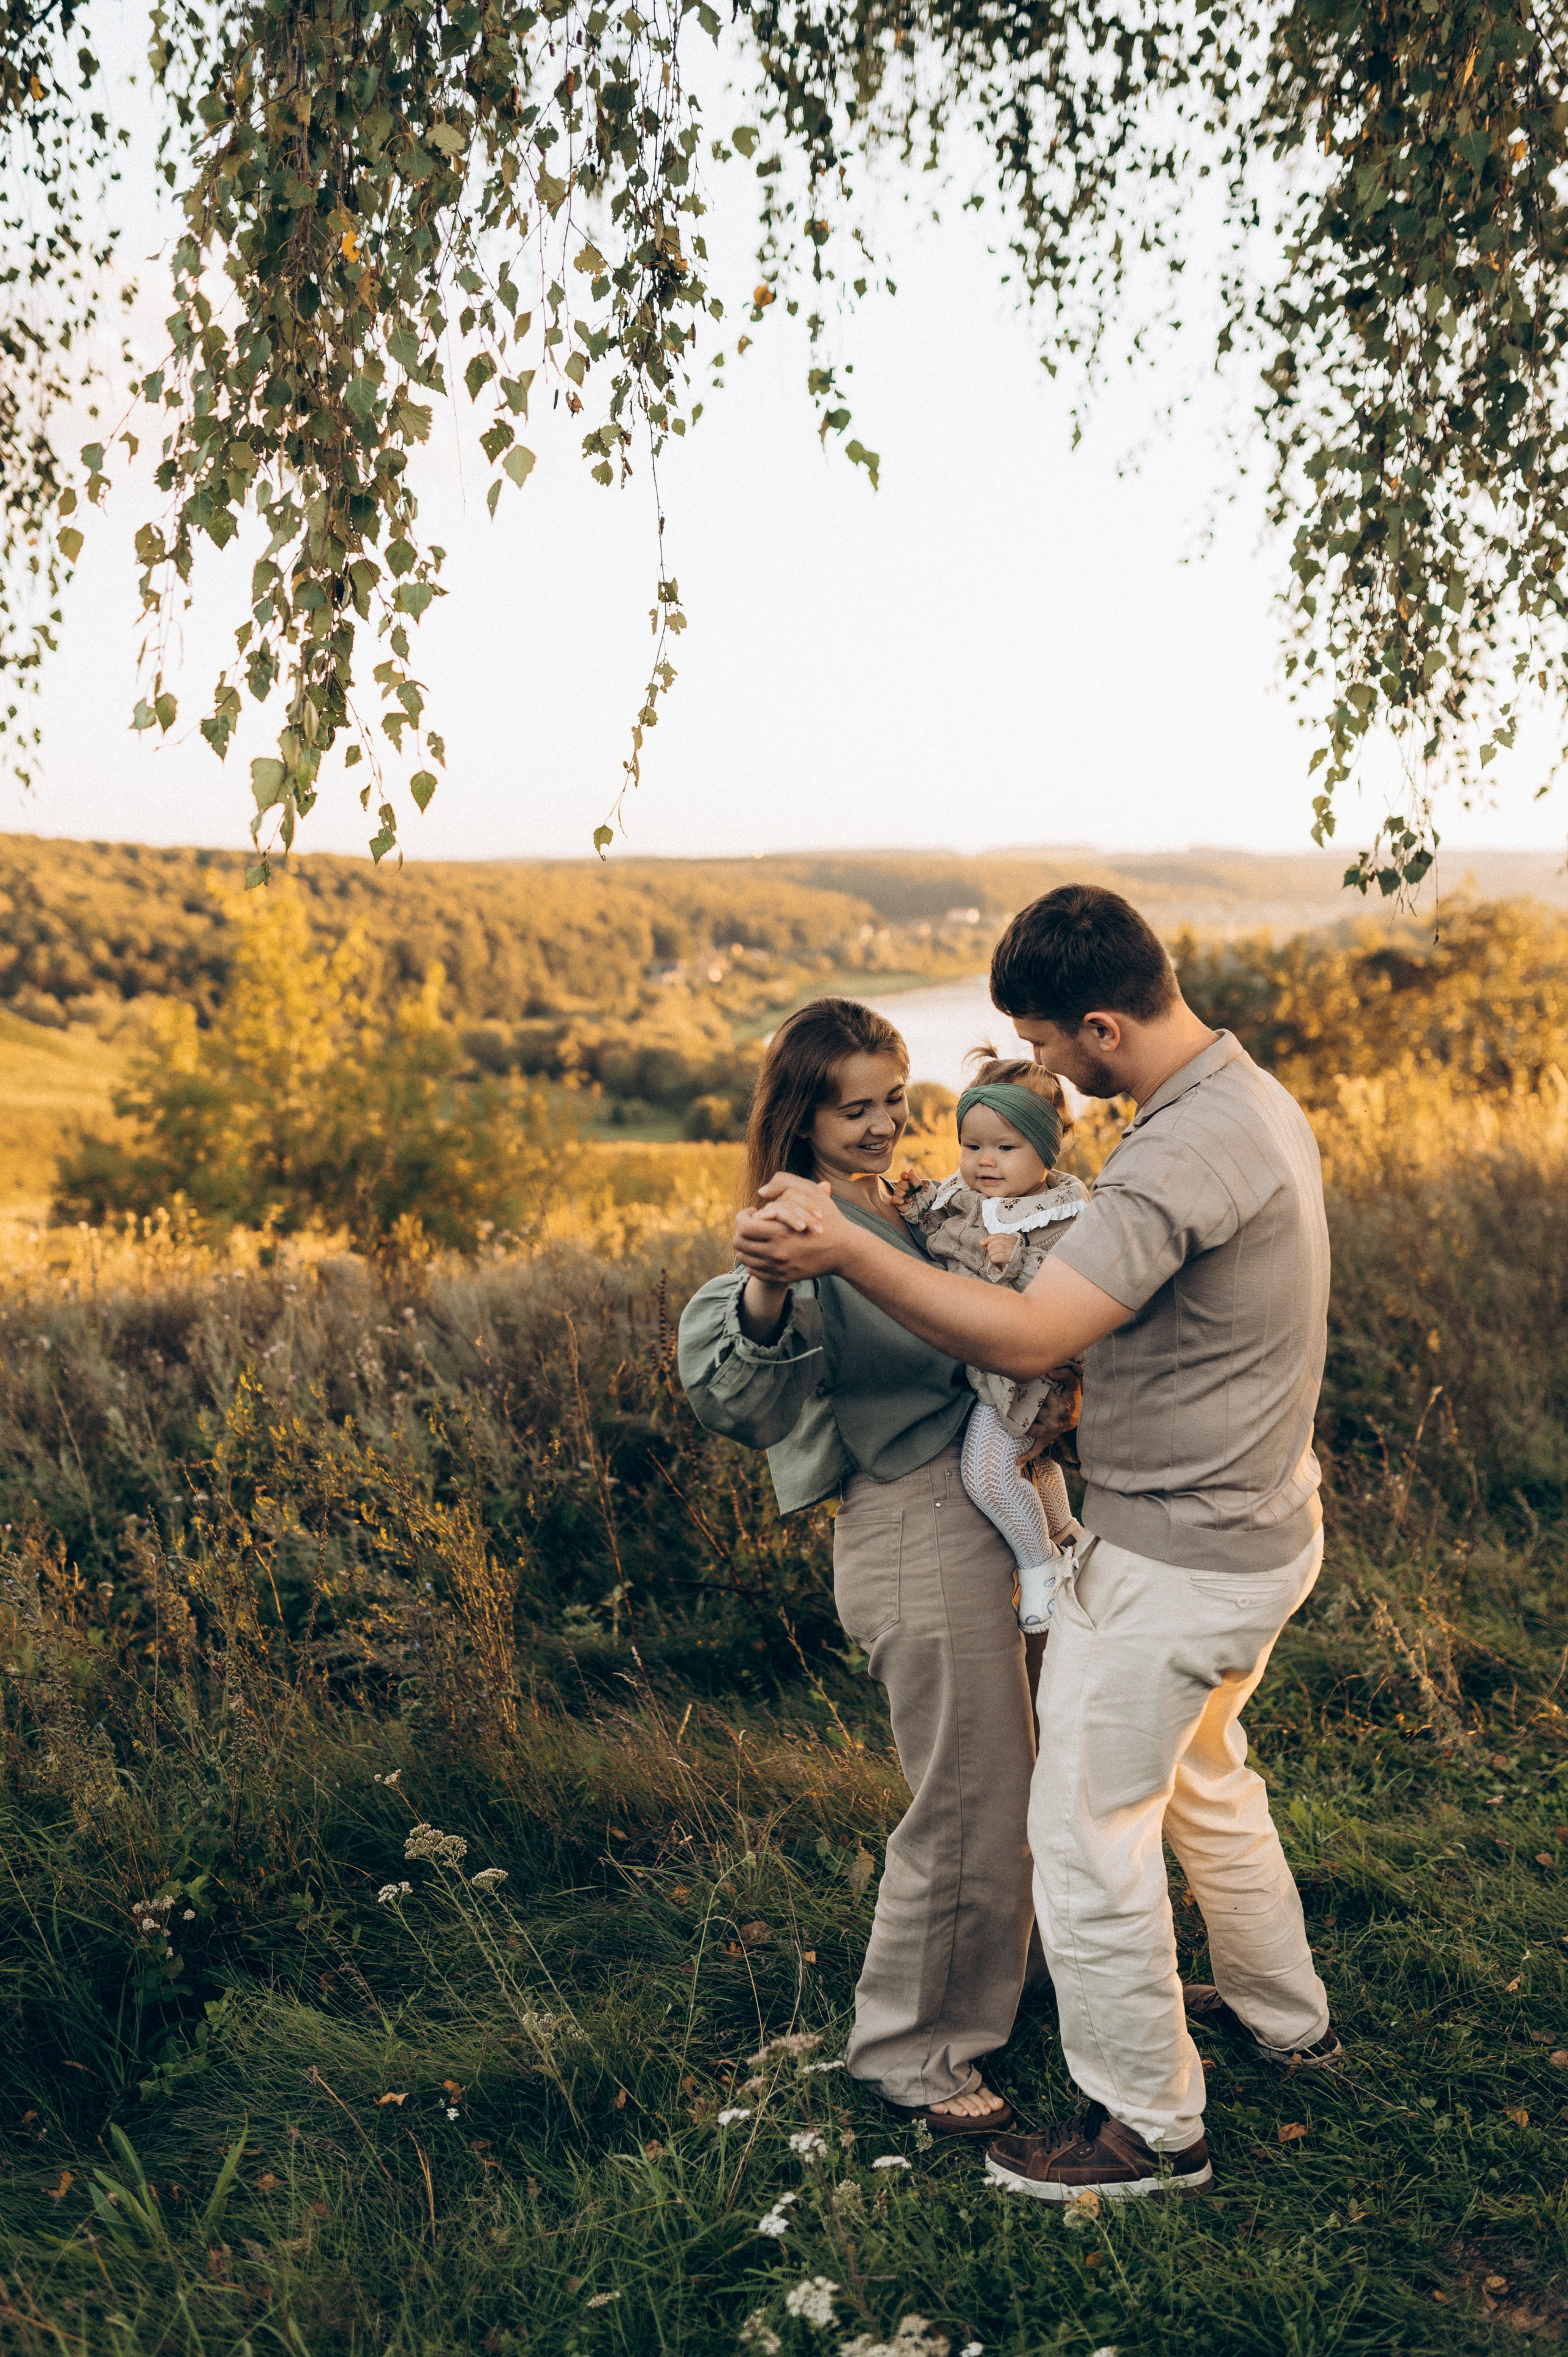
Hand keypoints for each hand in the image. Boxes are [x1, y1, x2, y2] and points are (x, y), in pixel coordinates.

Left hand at [734, 1176, 857, 1282]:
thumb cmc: (829, 1218)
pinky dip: (754, 1261)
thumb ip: (784, 1183)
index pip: (743, 1226)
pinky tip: (764, 1251)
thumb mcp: (811, 1192)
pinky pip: (755, 1272)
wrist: (844, 1250)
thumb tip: (761, 1191)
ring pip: (745, 1259)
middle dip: (742, 1231)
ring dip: (747, 1246)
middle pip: (740, 1243)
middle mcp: (776, 1252)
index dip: (743, 1216)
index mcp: (780, 1231)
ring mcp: (779, 1267)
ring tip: (757, 1238)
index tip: (753, 1212)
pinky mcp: (783, 1277)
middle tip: (753, 1225)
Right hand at [889, 1170, 922, 1205]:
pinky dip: (898, 1199)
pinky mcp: (897, 1202)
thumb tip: (911, 1169)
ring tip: (911, 1200)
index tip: (906, 1176)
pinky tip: (903, 1202)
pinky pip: (893, 1199)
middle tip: (913, 1192)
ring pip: (896, 1191)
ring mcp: (900, 1195)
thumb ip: (915, 1179)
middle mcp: (904, 1188)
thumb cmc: (925, 1197)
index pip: (904, 1175)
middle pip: (900, 1183)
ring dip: (904, 1195)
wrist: (925, 1209)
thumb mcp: (921, 1187)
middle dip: (906, 1187)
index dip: (904, 1175)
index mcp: (910, 1182)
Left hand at [983, 1233, 1017, 1271]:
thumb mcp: (1003, 1250)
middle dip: (990, 1248)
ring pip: (994, 1249)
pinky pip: (995, 1257)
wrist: (1020, 1270)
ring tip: (995, 1260)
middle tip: (992, 1255)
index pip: (999, 1235)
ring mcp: (1011, 1250)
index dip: (989, 1238)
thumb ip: (994, 1245)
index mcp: (1013, 1239)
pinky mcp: (1008, 1258)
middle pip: (995, 1241)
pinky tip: (996, 1263)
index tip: (982, 1243)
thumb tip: (982, 1243)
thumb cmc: (1010, 1260)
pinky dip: (993, 1260)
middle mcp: (1013, 1243)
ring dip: (991, 1255)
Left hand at [1017, 1366, 1081, 1459]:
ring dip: (1021, 1425)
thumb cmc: (1070, 1397)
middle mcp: (1054, 1421)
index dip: (1032, 1389)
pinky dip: (1027, 1456)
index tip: (1023, 1382)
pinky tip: (1017, 1461)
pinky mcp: (1046, 1440)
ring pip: (1031, 1429)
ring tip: (1009, 1418)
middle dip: (1022, 1405)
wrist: (1075, 1415)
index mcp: (1060, 1406)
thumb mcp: (1072, 1384)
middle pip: (1033, 1412)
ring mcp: (1049, 1432)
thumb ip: (1065, 1374)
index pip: (1042, 1397)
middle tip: (1011, 1396)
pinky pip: (1037, 1449)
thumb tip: (1050, 1371)